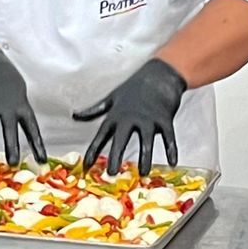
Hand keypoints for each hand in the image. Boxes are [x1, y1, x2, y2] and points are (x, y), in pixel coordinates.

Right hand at [0, 48, 45, 164]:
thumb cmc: (3, 73)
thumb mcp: (19, 90)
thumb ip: (19, 108)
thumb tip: (24, 123)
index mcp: (19, 104)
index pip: (32, 128)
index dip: (38, 145)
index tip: (41, 158)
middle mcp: (4, 106)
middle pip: (9, 131)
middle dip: (11, 148)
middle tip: (13, 163)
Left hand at [73, 59, 186, 173]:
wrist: (159, 75)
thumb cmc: (134, 87)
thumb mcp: (111, 98)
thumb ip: (94, 110)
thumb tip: (75, 115)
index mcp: (116, 115)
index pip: (101, 135)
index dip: (93, 150)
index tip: (85, 166)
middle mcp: (131, 118)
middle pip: (121, 139)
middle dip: (116, 156)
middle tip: (111, 173)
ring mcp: (149, 119)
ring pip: (146, 141)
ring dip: (145, 158)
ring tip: (144, 173)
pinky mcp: (165, 119)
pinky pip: (168, 137)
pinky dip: (171, 150)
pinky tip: (173, 163)